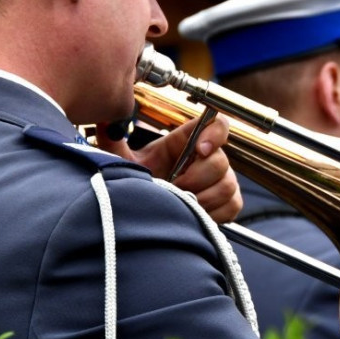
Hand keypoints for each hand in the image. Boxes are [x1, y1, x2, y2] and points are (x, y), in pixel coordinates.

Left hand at [94, 115, 242, 222]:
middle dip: (197, 178)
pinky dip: (216, 213)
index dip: (214, 134)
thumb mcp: (119, 161)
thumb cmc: (131, 185)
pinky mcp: (225, 204)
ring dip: (204, 199)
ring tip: (181, 205)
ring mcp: (218, 181)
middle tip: (176, 189)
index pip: (216, 124)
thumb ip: (112, 140)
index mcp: (184, 142)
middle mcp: (205, 159)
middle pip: (220, 160)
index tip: (199, 150)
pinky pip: (233, 206)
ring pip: (228, 185)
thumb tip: (105, 122)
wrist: (139, 215)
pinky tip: (195, 217)